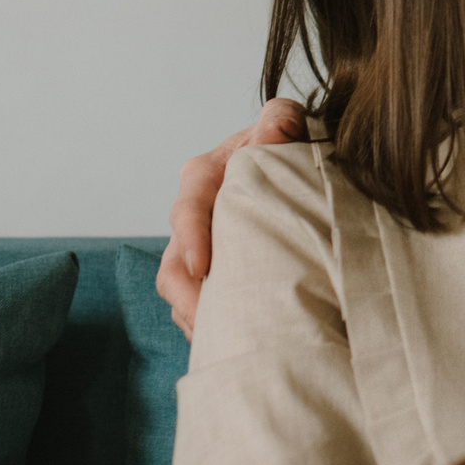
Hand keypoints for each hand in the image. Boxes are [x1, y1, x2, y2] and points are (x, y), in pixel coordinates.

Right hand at [153, 97, 308, 336]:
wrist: (290, 161)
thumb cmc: (283, 141)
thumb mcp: (285, 123)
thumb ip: (281, 121)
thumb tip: (277, 125)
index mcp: (205, 178)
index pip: (188, 210)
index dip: (192, 239)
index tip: (203, 267)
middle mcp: (194, 217)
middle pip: (174, 264)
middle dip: (188, 298)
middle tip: (213, 325)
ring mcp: (199, 249)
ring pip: (182, 291)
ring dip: (199, 318)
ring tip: (227, 343)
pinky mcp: (212, 274)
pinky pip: (200, 306)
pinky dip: (213, 325)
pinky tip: (238, 342)